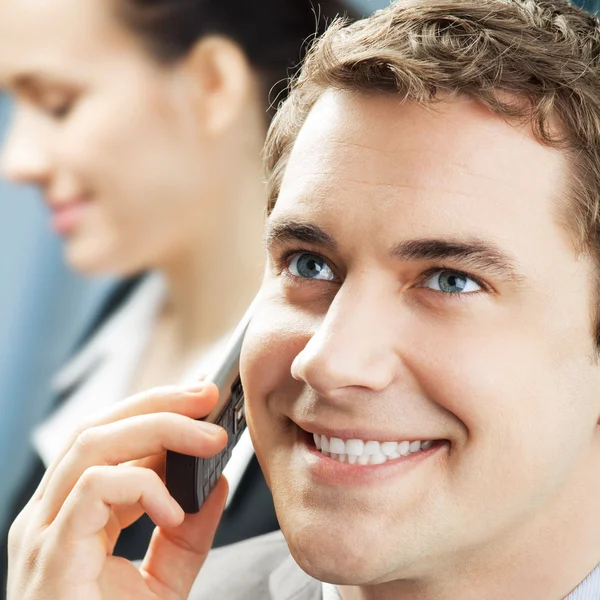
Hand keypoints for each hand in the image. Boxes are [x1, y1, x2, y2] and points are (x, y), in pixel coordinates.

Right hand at [7, 382, 227, 599]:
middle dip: (159, 403)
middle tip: (208, 397)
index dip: (156, 411)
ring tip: (208, 439)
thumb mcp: (162, 584)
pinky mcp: (50, 554)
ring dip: (158, 429)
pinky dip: (141, 486)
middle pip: (98, 427)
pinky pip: (93, 488)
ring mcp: (43, 533)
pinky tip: (174, 510)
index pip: (109, 438)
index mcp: (71, 515)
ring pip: (92, 444)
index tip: (203, 402)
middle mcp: (49, 515)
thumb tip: (216, 485)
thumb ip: (187, 534)